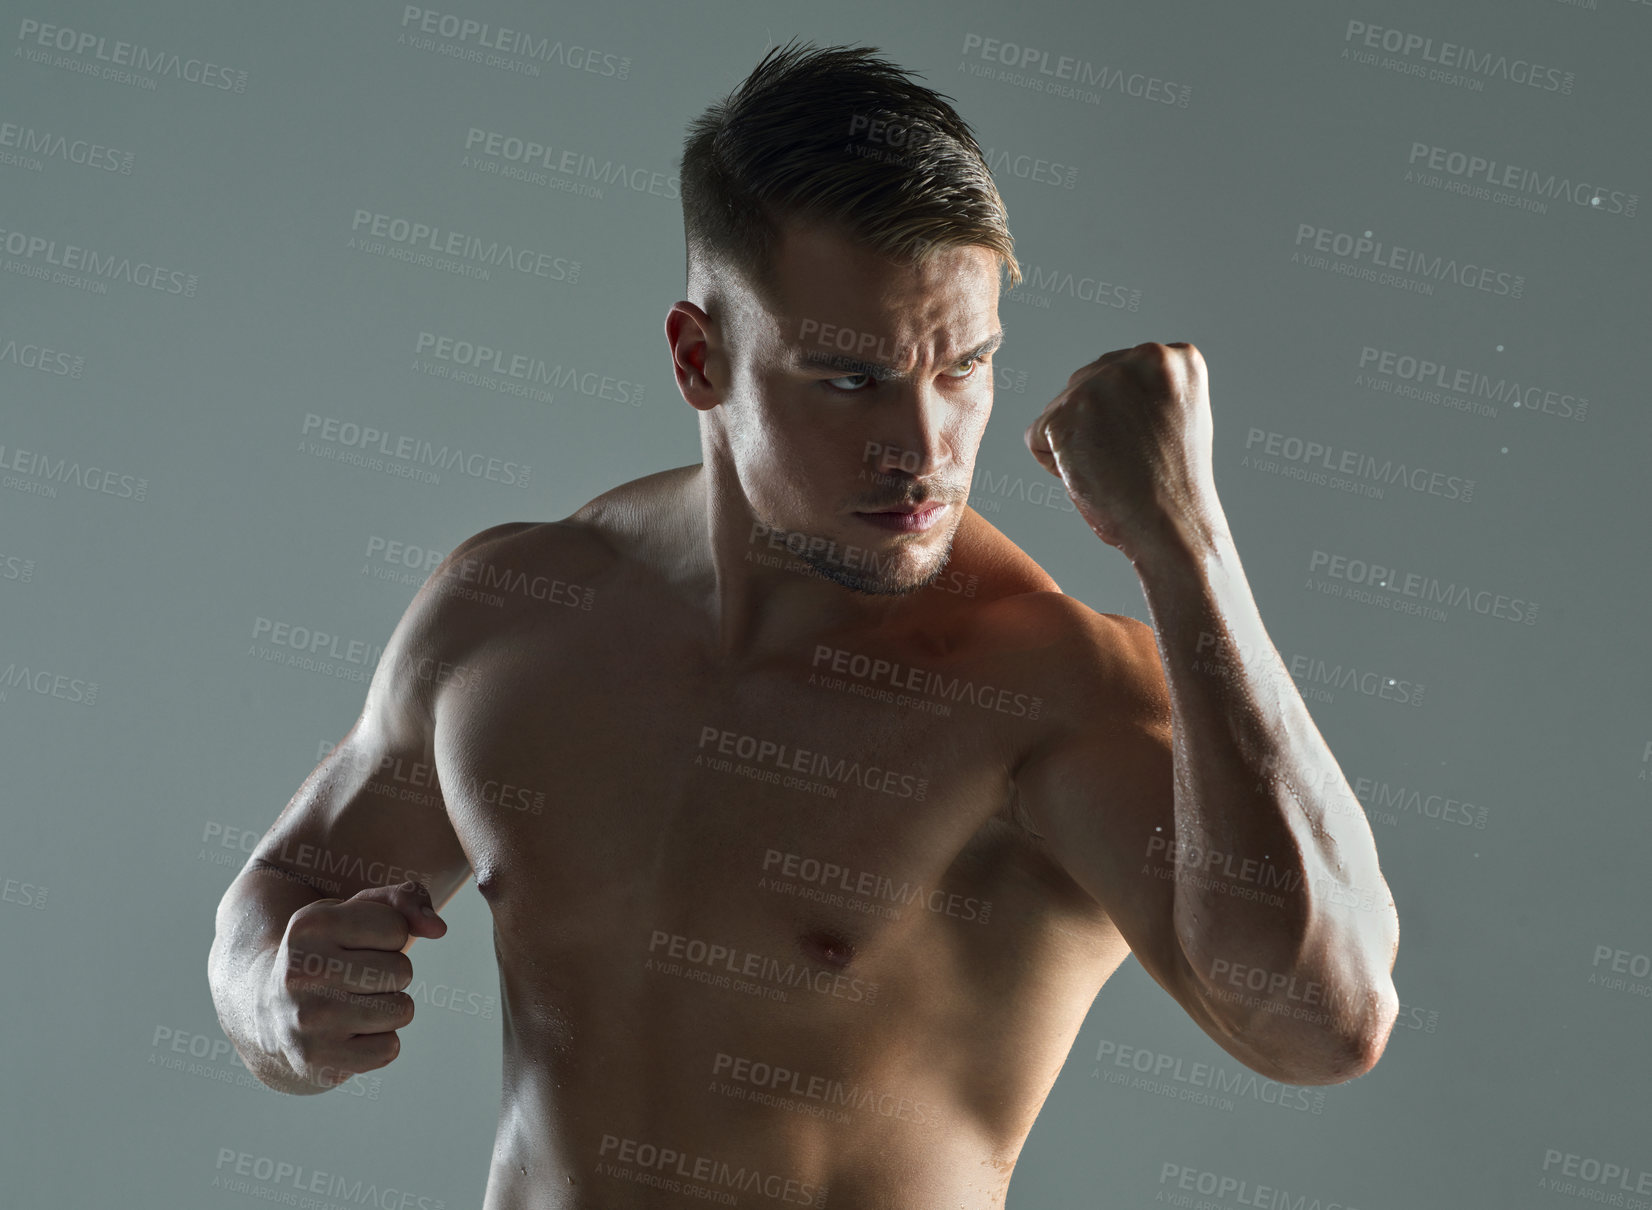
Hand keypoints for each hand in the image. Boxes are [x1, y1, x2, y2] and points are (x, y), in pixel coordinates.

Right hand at [257, 879, 446, 1089]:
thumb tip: (438, 928)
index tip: (358, 944)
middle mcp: (301, 972)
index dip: (390, 937)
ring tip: (353, 1002)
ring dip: (389, 1008)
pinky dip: (379, 1042)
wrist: (270, 1009)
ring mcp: (307, 1021)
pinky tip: (348, 1032)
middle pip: (402, 972)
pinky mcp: (318, 1061)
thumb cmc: (330, 950)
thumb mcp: (358, 910)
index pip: (397, 928)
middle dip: (392, 974)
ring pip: (402, 1011)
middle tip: (357, 978)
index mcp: (310, 926)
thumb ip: (406, 900)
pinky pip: (389, 1049)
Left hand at [1024, 341, 1224, 561]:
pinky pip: (1036, 437)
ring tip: (1113, 468)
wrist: (1172, 524)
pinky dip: (1054, 464)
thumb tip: (1102, 380)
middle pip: (1084, 386)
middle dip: (1094, 426)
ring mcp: (1100, 385)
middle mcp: (1138, 359)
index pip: (1119, 376)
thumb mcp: (1177, 414)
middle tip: (1129, 460)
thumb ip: (1146, 388)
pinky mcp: (1065, 415)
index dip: (1126, 419)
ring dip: (1074, 444)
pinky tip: (1091, 476)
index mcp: (1175, 358)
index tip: (1150, 444)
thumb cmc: (1173, 484)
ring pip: (1060, 410)